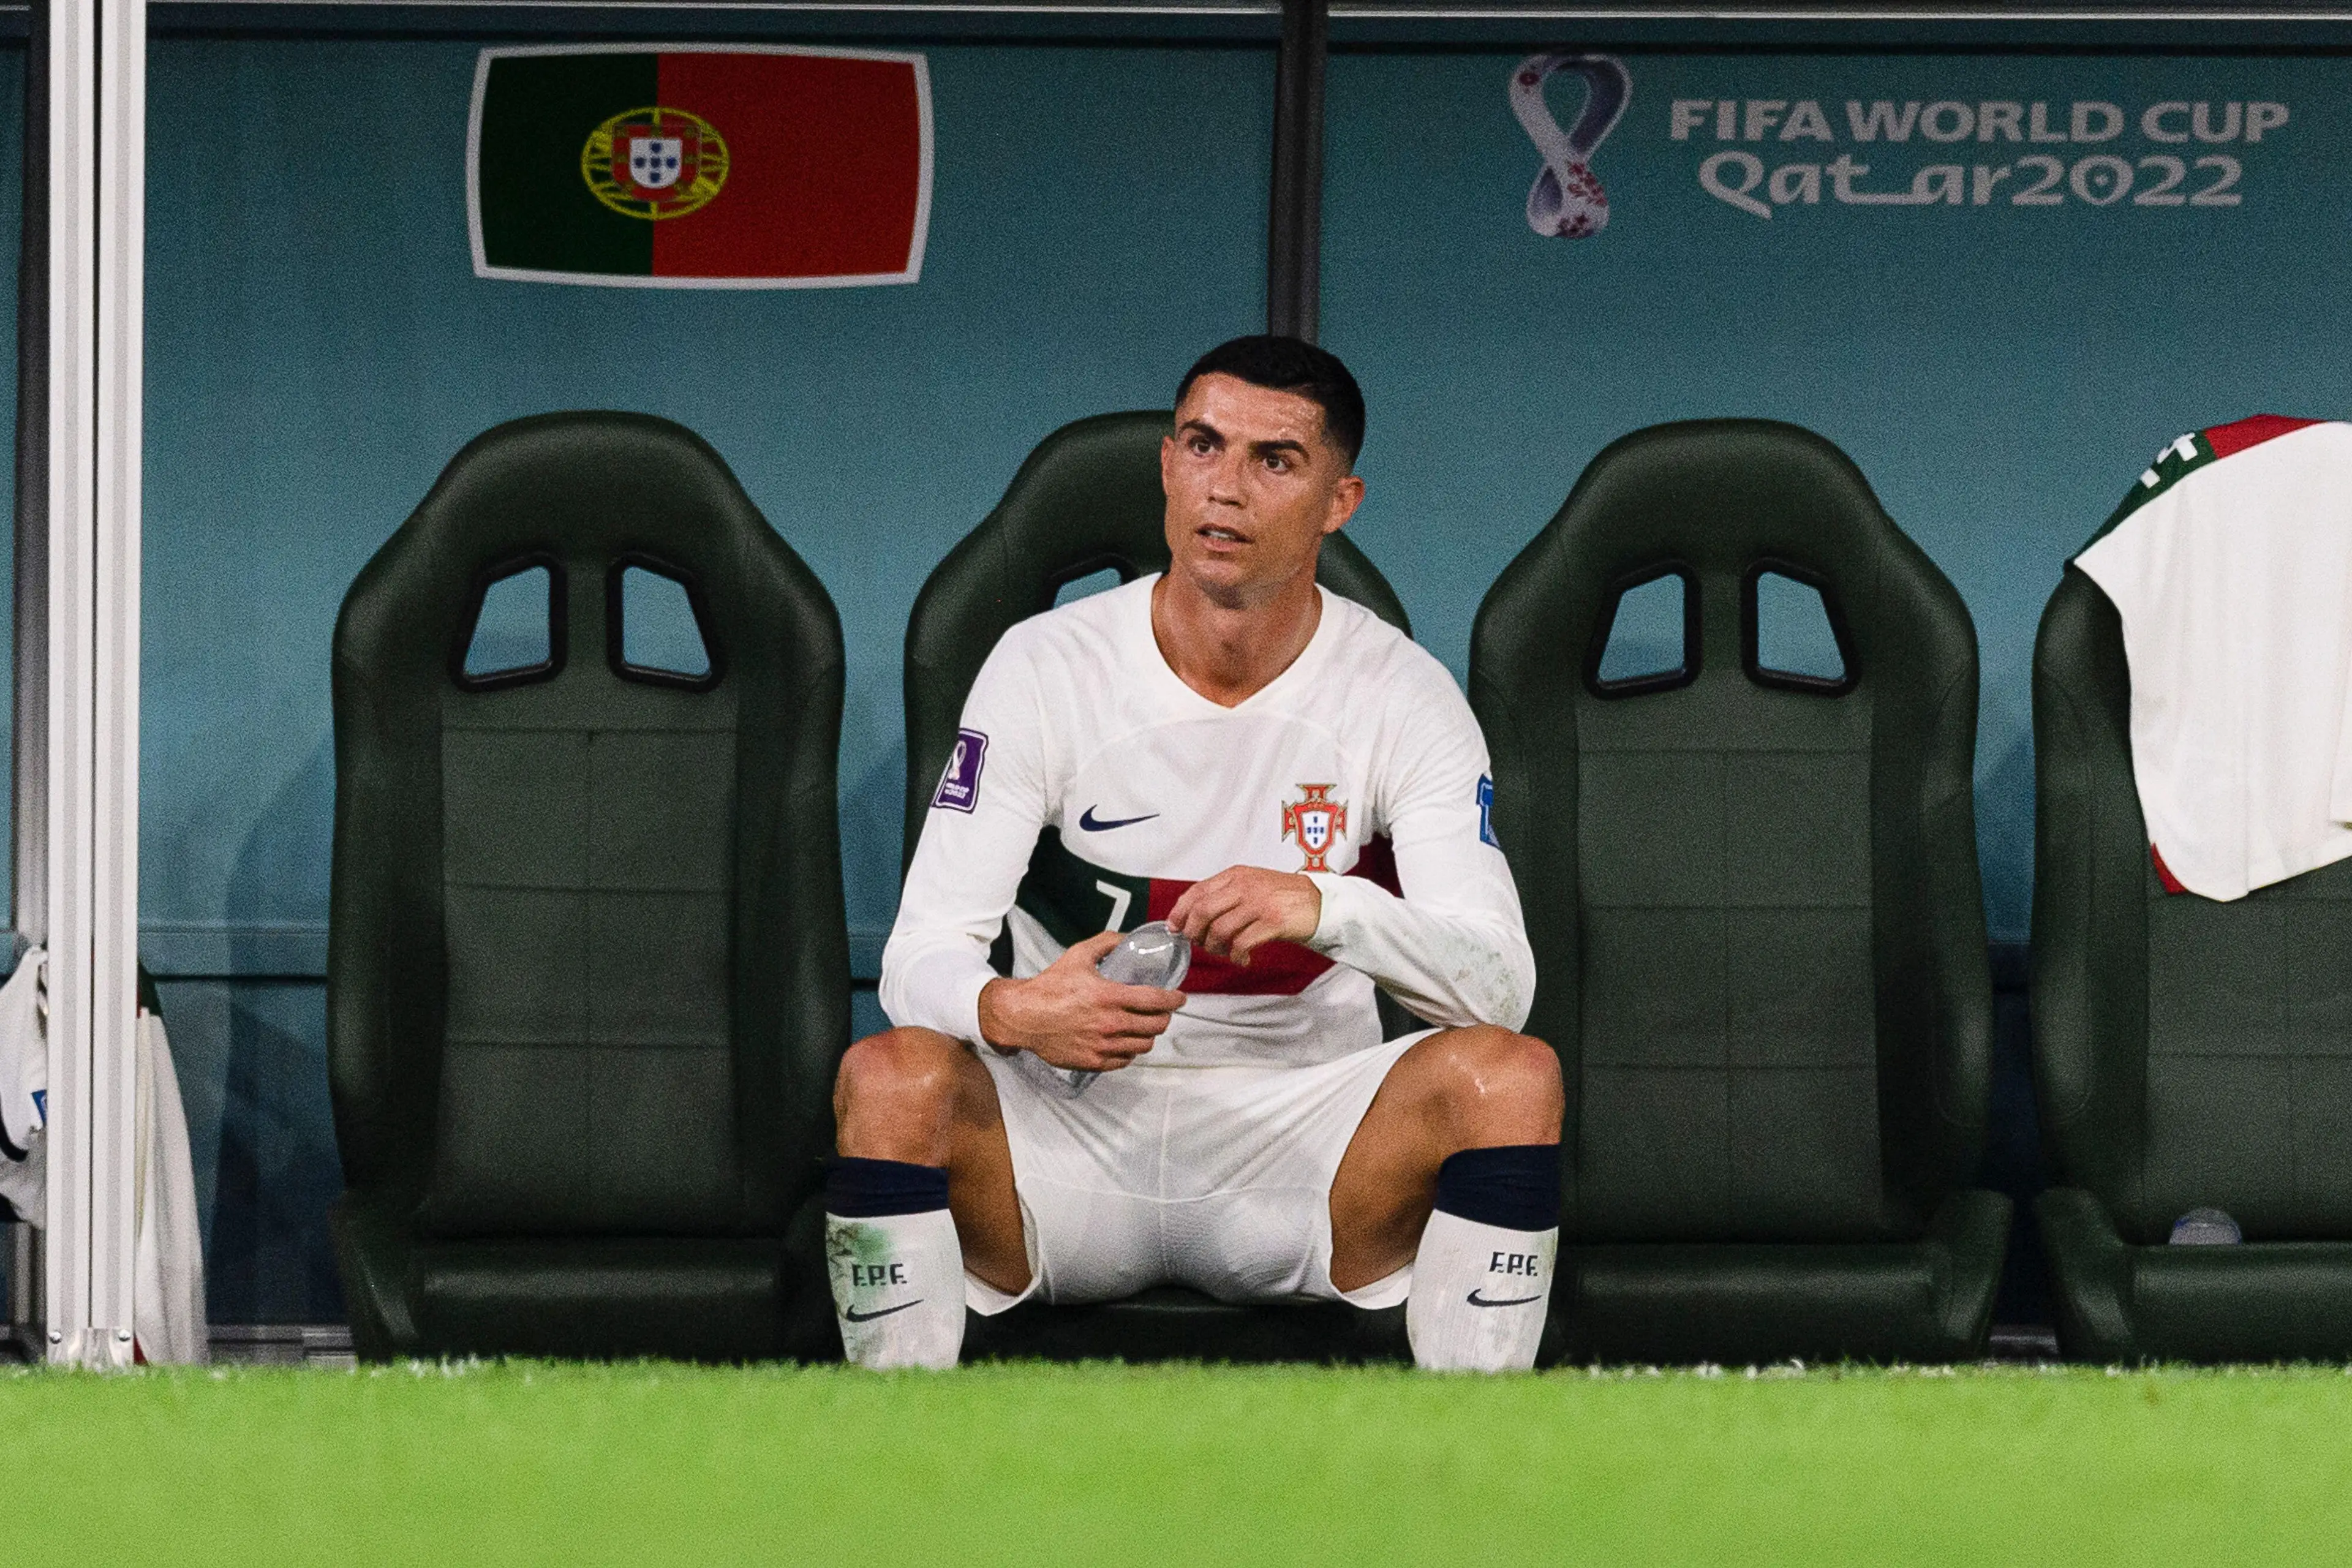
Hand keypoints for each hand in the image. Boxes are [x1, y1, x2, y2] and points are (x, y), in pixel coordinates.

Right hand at [976, 930, 1185, 1071]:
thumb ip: (1106, 942)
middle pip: (1156, 1025)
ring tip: (1145, 1026)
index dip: (1174, 999)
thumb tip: (1127, 937)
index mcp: (1110, 996)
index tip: (1179, 998)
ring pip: (1144, 1045)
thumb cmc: (1049, 986)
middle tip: (1162, 1012)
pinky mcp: (1094, 1062)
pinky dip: (1130, 1050)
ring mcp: (1103, 1046)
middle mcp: (1110, 1023)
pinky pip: (1125, 1060)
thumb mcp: (1078, 955)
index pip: (1157, 1000)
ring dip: (1149, 1035)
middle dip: (1164, 1017)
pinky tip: (1126, 1041)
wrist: (1023, 1016)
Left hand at [1167, 867, 1320, 965]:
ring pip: (1219, 930)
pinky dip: (1237, 956)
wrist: (1318, 902)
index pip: (1196, 891)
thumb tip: (1191, 916)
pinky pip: (1242, 944)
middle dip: (1194, 933)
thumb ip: (1223, 895)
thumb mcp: (1250, 885)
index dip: (1180, 912)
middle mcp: (1244, 887)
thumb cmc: (1282, 896)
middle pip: (1203, 911)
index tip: (1175, 927)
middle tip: (1199, 943)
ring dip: (1216, 948)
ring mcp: (1258, 904)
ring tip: (1224, 952)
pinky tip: (1242, 959)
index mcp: (1235, 876)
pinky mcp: (1272, 922)